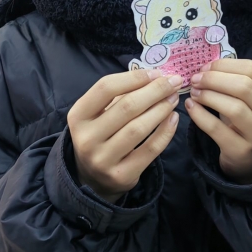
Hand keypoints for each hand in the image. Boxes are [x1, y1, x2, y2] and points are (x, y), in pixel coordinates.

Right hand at [68, 69, 181, 202]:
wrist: (93, 178)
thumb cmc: (100, 134)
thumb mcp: (98, 113)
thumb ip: (120, 95)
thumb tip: (155, 77)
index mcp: (78, 116)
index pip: (106, 88)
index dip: (134, 78)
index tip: (156, 73)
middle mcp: (87, 138)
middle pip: (126, 107)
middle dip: (155, 91)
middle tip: (174, 82)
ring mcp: (103, 159)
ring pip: (139, 128)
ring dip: (161, 109)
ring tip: (174, 98)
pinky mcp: (122, 175)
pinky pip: (150, 150)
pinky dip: (165, 132)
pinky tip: (173, 118)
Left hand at [186, 59, 251, 183]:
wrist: (250, 161)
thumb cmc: (243, 123)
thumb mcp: (245, 101)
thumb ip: (231, 82)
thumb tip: (204, 68)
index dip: (225, 65)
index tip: (205, 68)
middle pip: (244, 86)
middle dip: (215, 79)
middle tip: (195, 80)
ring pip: (234, 108)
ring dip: (209, 96)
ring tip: (194, 93)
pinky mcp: (241, 150)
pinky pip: (218, 129)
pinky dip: (200, 116)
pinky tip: (191, 107)